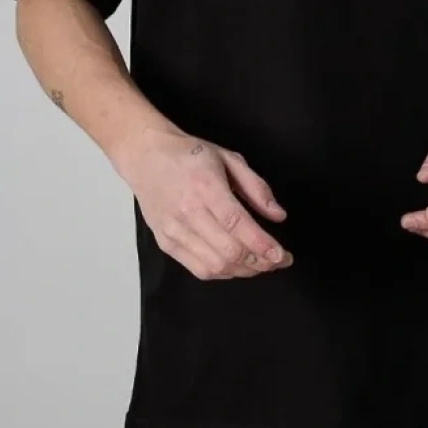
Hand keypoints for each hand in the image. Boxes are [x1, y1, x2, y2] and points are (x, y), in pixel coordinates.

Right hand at [116, 127, 292, 279]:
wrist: (145, 156)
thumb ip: (256, 187)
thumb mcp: (229, 158)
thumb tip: (278, 216)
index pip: (237, 224)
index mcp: (206, 186)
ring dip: (244, 271)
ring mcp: (174, 231)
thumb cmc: (190, 155)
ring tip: (261, 265)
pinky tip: (237, 265)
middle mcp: (188, 212)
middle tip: (278, 261)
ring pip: (215, 266)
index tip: (282, 256)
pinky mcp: (166, 243)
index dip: (262, 244)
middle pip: (228, 250)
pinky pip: (199, 269)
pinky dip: (223, 273)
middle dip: (260, 262)